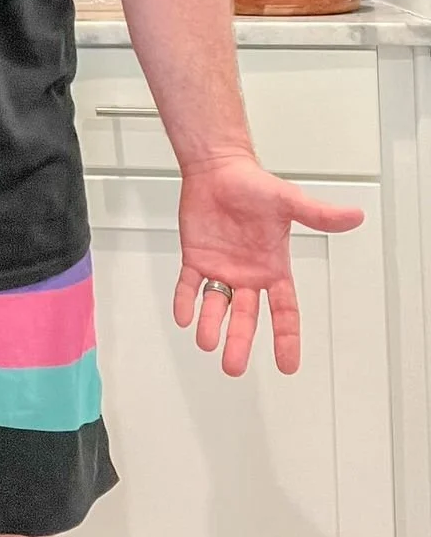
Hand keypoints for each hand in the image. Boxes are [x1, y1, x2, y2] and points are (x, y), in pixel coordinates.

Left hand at [173, 155, 363, 376]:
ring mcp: (221, 268)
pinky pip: (189, 285)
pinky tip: (183, 315)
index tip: (288, 365)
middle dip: (239, 342)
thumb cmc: (254, 184)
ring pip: (216, 305)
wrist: (219, 169)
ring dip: (211, 324)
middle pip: (245, 317)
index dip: (286, 338)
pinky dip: (185, 300)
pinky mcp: (196, 257)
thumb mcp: (290, 201)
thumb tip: (354, 216)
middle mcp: (247, 274)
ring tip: (206, 342)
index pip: (284, 311)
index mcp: (273, 268)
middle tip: (233, 367)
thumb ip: (319, 214)